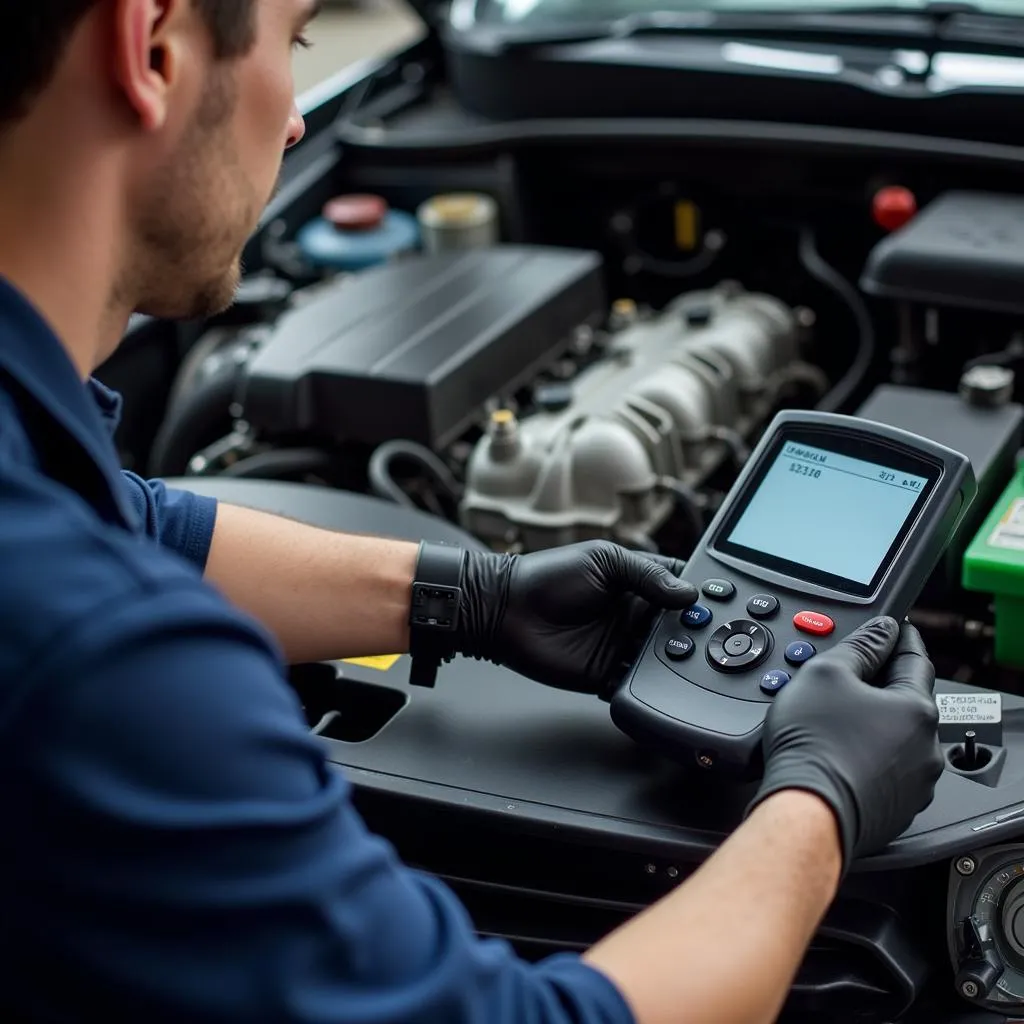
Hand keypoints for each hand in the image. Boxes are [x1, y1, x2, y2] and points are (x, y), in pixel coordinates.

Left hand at [456, 542, 697, 695]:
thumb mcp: (603, 561)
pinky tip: (671, 684)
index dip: (704, 595)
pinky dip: (656, 687)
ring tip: (699, 660)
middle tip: (720, 638)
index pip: (684, 589)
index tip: (729, 602)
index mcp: (640, 583)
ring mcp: (625, 648)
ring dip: (683, 661)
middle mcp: (637, 617)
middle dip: (700, 633)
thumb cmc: (548, 577)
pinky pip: (641, 685)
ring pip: (668, 659)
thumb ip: (648, 575)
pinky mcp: (611, 676)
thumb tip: (688, 594)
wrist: (506, 611)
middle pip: (682, 628)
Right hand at [747, 617, 942, 869]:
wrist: (807, 812)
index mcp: (917, 709)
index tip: (894, 628)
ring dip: (874, 723)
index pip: (914, 658)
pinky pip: (885, 770)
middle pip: (906, 700)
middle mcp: (925, 748)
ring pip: (896, 738)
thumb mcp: (826, 673)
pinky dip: (868, 756)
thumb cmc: (815, 747)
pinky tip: (840, 753)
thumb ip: (858, 646)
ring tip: (836, 719)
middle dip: (881, 684)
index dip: (899, 637)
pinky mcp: (895, 809)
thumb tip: (881, 631)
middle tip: (851, 675)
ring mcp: (913, 783)